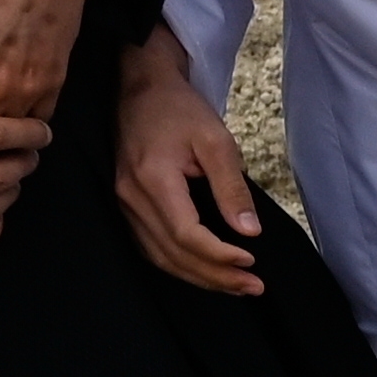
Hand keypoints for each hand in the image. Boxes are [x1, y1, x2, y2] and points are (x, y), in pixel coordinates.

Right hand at [111, 24, 268, 295]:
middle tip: (253, 287)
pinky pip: (150, 247)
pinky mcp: (125, 205)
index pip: (186, 234)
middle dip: (216, 276)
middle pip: (173, 253)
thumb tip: (250, 232)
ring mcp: (123, 203)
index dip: (219, 256)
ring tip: (236, 286)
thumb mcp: (216, 141)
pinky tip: (205, 272)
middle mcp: (130, 197)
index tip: (252, 263)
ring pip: (160, 256)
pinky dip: (179, 265)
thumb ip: (232, 189)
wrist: (141, 89)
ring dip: (199, 277)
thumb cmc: (179, 110)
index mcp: (152, 179)